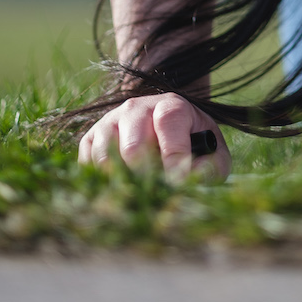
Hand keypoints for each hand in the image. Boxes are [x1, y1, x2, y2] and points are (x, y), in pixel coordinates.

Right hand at [78, 93, 230, 181]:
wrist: (165, 127)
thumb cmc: (193, 143)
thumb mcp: (213, 151)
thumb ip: (210, 166)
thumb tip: (188, 182)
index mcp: (170, 105)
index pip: (168, 123)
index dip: (173, 157)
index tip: (178, 183)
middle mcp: (136, 108)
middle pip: (132, 148)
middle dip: (146, 177)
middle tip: (157, 195)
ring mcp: (110, 121)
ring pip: (105, 157)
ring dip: (122, 182)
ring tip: (139, 190)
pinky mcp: (91, 137)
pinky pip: (87, 165)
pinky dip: (101, 182)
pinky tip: (120, 185)